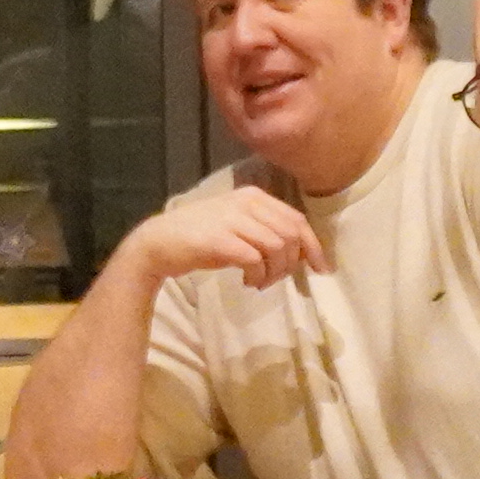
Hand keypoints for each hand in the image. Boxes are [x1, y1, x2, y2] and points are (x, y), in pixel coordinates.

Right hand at [125, 179, 327, 294]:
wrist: (158, 243)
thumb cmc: (200, 237)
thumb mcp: (237, 226)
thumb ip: (265, 231)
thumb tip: (298, 252)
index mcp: (253, 196)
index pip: (297, 219)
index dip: (313, 246)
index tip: (321, 268)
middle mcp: (246, 203)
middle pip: (292, 234)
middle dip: (292, 263)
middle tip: (275, 279)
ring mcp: (233, 220)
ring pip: (278, 248)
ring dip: (275, 272)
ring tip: (260, 282)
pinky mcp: (221, 240)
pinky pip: (256, 260)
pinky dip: (258, 276)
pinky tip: (248, 282)